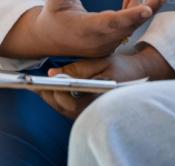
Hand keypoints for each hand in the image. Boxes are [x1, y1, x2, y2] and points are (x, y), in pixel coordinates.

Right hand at [1, 0, 169, 58]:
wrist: (49, 39)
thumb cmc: (53, 18)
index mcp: (85, 29)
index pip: (111, 22)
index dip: (130, 15)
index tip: (146, 9)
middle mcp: (98, 39)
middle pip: (128, 25)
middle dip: (147, 9)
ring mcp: (105, 44)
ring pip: (129, 25)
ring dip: (138, 7)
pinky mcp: (109, 43)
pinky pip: (126, 27)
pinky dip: (132, 12)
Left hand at [38, 44, 174, 118]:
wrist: (140, 74)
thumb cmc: (121, 67)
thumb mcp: (101, 62)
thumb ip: (78, 68)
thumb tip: (53, 73)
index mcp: (98, 99)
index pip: (69, 102)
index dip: (55, 92)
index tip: (44, 80)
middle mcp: (94, 110)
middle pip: (63, 108)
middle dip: (48, 95)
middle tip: (34, 82)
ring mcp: (91, 113)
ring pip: (64, 109)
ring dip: (52, 97)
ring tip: (39, 84)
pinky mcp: (89, 111)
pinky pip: (69, 108)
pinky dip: (59, 98)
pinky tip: (52, 87)